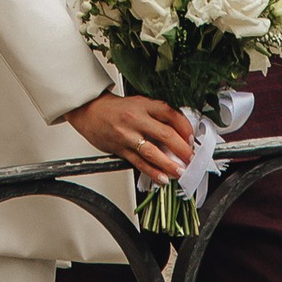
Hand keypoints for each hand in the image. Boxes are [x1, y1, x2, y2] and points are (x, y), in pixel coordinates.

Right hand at [69, 91, 197, 184]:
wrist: (89, 110)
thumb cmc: (115, 108)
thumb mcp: (139, 103)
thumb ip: (157, 115)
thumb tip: (179, 132)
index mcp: (143, 105)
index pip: (170, 114)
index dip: (185, 127)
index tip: (192, 137)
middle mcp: (136, 119)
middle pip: (165, 134)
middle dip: (182, 149)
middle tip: (191, 158)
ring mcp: (127, 136)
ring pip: (152, 152)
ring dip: (169, 164)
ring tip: (181, 172)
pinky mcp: (120, 149)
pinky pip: (139, 163)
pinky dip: (152, 172)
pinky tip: (162, 178)